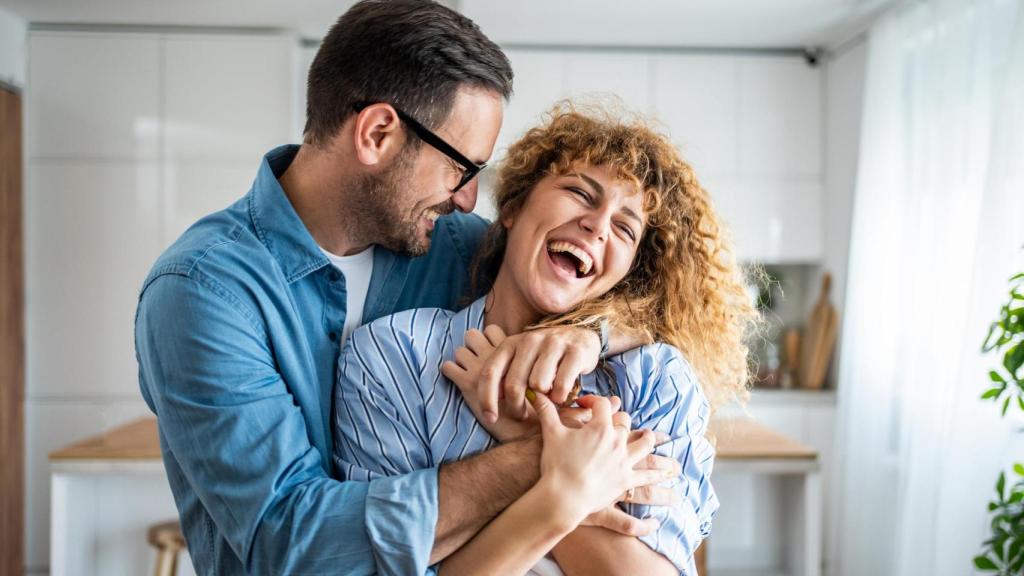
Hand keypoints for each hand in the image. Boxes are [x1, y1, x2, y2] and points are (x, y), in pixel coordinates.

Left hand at [444, 324, 600, 422]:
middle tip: (522, 415)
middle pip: (513, 384)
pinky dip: (560, 396)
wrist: (582, 337)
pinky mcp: (576, 351)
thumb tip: (490, 400)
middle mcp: (529, 340)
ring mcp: (553, 343)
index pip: (490, 372)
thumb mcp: (521, 361)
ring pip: (538, 385)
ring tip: (547, 399)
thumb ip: (504, 375)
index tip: (490, 418)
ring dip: (543, 399)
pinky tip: (561, 396)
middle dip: (516, 406)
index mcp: (510, 343)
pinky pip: (561, 384)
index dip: (486, 398)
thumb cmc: (545, 357)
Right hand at [530, 393, 666, 527]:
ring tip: (654, 437)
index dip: (593, 401)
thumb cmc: (556, 464)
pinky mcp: (625, 481)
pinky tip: (667, 474)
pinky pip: (646, 477)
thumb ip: (546, 410)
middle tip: (621, 419)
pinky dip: (657, 475)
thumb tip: (536, 393)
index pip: (603, 405)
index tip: (584, 404)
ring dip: (649, 439)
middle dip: (622, 419)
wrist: (563, 495)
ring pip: (643, 445)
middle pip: (625, 423)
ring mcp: (623, 461)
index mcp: (600, 427)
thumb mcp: (550, 433)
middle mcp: (617, 442)